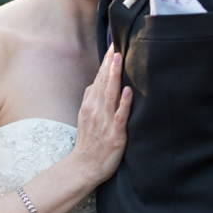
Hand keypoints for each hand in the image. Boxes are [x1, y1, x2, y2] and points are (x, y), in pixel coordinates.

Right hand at [71, 47, 131, 185]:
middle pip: (103, 83)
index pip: (98, 79)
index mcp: (90, 105)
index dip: (106, 63)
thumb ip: (91, 99)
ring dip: (115, 76)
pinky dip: (123, 103)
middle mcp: (96, 110)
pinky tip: (127, 91)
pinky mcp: (115, 135)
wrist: (84, 167)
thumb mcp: (85, 117)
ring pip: (110, 95)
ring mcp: (105, 122)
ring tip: (119, 60)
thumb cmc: (89, 142)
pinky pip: (120, 117)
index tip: (113, 45)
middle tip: (117, 45)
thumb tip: (97, 82)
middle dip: (110, 64)